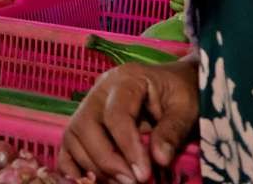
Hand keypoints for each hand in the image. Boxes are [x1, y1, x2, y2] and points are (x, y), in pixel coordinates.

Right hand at [59, 60, 198, 183]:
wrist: (174, 86)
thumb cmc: (181, 94)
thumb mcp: (184, 109)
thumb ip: (171, 132)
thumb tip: (159, 159)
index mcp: (125, 79)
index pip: (115, 114)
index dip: (127, 147)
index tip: (144, 175)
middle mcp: (98, 90)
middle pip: (86, 126)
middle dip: (107, 160)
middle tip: (132, 182)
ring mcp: (87, 105)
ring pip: (74, 137)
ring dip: (94, 166)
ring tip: (122, 182)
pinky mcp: (83, 123)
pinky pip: (68, 146)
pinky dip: (75, 166)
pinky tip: (94, 180)